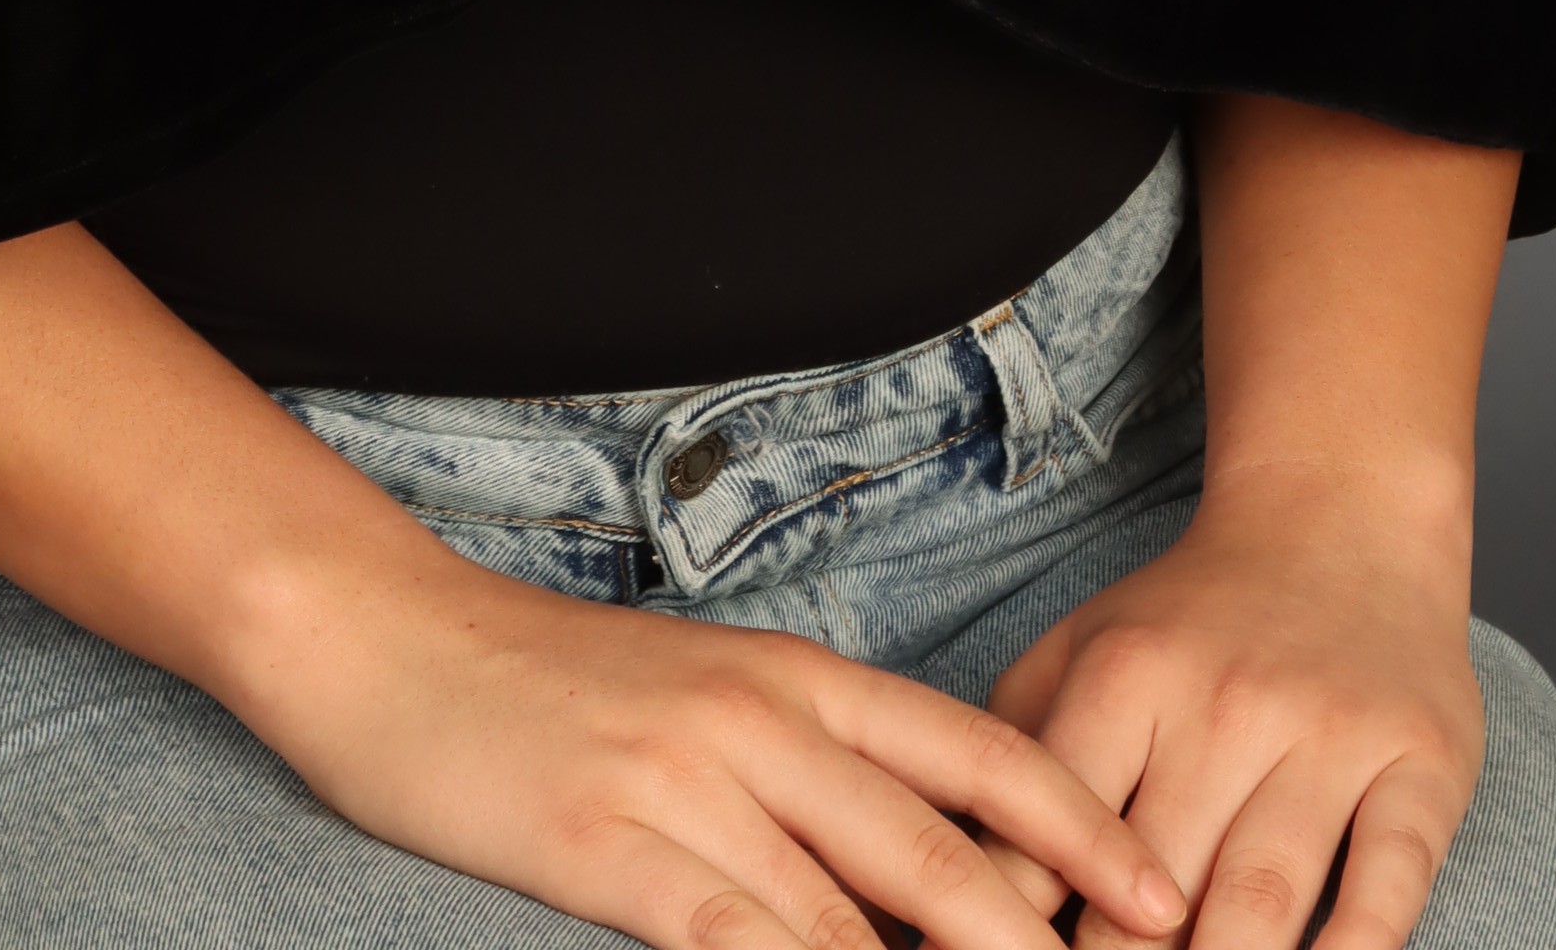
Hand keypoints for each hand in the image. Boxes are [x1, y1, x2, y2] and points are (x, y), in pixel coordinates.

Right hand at [259, 547, 1187, 949]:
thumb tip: (914, 880)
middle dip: (1044, 949)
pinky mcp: (616, 846)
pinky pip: (742, 949)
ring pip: (858, 926)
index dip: (1083, 835)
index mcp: (800, 679)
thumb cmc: (550, 684)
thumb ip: (808, 776)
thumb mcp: (706, 701)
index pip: (979, 758)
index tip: (1165, 902)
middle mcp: (767, 723)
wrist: (390, 638)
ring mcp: (693, 785)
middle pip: (945, 858)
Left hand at [985, 471, 1482, 949]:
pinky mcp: (1422, 764)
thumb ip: (1013, 749)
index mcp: (1127, 675)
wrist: (1341, 518)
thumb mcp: (1082, 647)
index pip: (1054, 825)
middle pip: (1155, 889)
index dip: (1014, 922)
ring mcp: (1330, 734)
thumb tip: (943, 869)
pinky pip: (1389, 880)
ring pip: (1263, 899)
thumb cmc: (1190, 617)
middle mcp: (1227, 702)